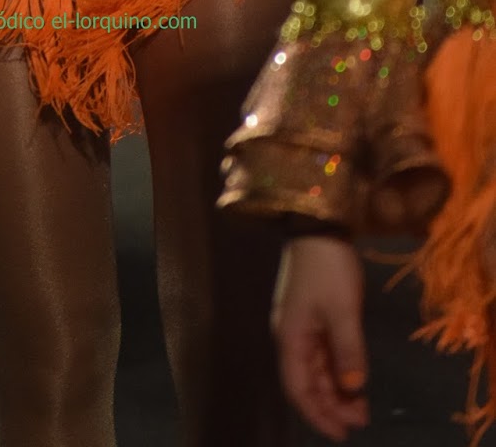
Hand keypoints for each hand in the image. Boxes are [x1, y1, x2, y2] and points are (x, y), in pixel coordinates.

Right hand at [274, 236, 368, 440]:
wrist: (318, 225)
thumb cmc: (327, 268)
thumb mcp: (342, 310)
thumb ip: (348, 351)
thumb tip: (354, 388)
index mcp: (290, 336)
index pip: (297, 387)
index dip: (317, 413)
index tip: (340, 433)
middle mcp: (291, 335)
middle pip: (306, 381)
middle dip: (330, 404)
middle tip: (360, 420)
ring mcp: (300, 325)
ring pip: (315, 368)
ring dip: (335, 389)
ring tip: (362, 405)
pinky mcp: (312, 315)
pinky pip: (321, 352)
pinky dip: (336, 369)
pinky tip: (353, 378)